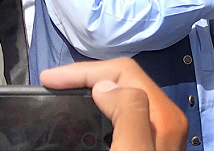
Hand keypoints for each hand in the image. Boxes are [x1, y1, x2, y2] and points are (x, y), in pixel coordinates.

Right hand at [41, 57, 187, 150]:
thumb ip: (127, 112)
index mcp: (163, 114)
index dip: (84, 70)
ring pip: (123, 96)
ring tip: (65, 94)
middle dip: (87, 76)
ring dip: (93, 90)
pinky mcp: (148, 145)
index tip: (48, 79)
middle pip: (124, 79)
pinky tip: (85, 119)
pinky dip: (100, 109)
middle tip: (53, 84)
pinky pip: (123, 115)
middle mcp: (164, 119)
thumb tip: (104, 85)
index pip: (123, 71)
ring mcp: (158, 133)